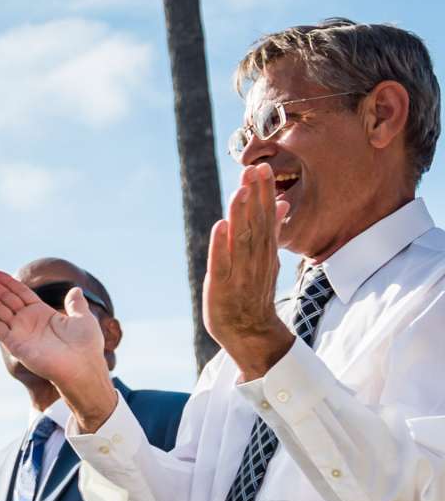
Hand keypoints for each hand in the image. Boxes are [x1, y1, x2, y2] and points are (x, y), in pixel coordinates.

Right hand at [0, 269, 114, 421]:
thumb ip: (76, 304)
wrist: (83, 367)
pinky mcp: (15, 345)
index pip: (19, 293)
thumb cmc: (86, 346)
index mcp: (41, 314)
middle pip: (4, 299)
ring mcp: (20, 333)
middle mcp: (27, 322)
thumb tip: (76, 289)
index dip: (6, 282)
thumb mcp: (83, 318)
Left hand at [205, 164, 295, 378]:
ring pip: (241, 240)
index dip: (264, 193)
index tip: (261, 168)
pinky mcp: (222, 286)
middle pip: (256, 223)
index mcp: (265, 251)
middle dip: (255, 196)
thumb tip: (281, 203)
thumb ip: (271, 230)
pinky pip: (222, 263)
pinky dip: (221, 245)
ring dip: (240, 215)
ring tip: (239, 191)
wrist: (251, 332)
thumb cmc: (254, 292)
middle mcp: (255, 259)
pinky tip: (219, 225)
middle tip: (254, 169)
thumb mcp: (266, 258)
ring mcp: (239, 272)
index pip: (266, 217)